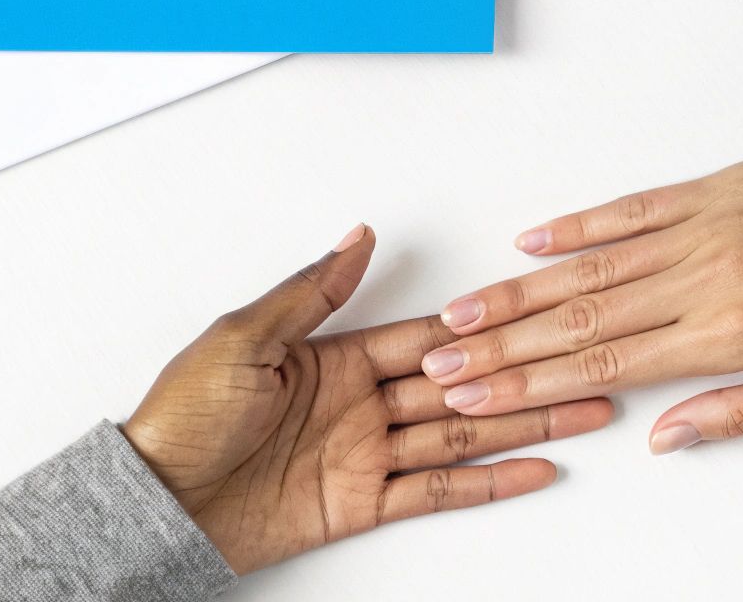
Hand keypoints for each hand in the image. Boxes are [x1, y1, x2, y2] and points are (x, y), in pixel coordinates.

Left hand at [121, 224, 612, 573]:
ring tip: (585, 410)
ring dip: (526, 423)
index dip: (482, 328)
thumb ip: (312, 294)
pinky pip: (438, 489)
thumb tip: (355, 238)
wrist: (156, 500)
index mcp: (334, 357)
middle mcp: (359, 403)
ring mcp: (365, 454)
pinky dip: (489, 481)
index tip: (533, 312)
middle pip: (461, 383)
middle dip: (524, 373)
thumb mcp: (244, 337)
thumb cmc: (183, 416)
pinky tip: (535, 467)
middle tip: (585, 363)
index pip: (426, 336)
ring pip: (465, 433)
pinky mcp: (361, 503)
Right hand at [421, 148, 742, 452]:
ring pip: (594, 261)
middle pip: (582, 315)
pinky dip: (582, 221)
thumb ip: (738, 411)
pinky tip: (537, 236)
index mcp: (732, 330)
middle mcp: (706, 272)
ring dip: (521, 288)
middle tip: (442, 360)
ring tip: (466, 309)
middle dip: (504, 344)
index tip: (477, 395)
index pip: (607, 364)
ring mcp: (710, 220)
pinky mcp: (724, 183)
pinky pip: (636, 204)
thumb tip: (663, 439)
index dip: (531, 383)